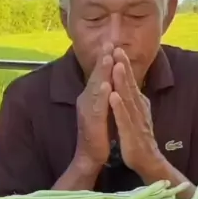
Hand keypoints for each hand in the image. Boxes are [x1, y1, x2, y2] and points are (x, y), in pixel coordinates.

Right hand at [74, 43, 112, 172]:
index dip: (104, 59)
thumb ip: (105, 95)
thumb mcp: (103, 109)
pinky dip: (101, 95)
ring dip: (101, 72)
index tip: (111, 43)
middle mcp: (85, 100)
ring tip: (107, 57)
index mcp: (90, 97)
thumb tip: (112, 79)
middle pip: (95, 76)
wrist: (90, 156)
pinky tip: (106, 85)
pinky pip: (96, 107)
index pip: (98, 75)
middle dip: (102, 59)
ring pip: (94, 88)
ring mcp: (87, 111)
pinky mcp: (91, 122)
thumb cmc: (99, 133)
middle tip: (108, 42)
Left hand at [110, 48, 160, 174]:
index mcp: (138, 105)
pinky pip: (124, 119)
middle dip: (123, 66)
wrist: (148, 163)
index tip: (116, 48)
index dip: (123, 66)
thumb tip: (131, 87)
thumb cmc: (139, 139)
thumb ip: (135, 102)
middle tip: (117, 48)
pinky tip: (113, 96)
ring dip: (122, 82)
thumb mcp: (136, 116)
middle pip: (130, 85)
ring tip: (116, 66)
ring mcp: (136, 121)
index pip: (130, 82)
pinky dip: (119, 107)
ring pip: (128, 99)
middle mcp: (138, 110)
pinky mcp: (131, 134)